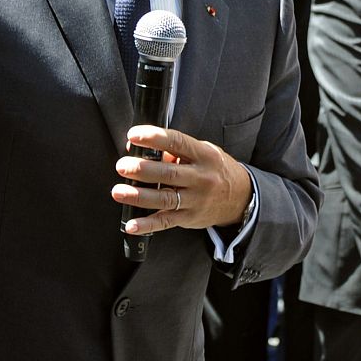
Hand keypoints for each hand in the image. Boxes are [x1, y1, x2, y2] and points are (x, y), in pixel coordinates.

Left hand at [113, 124, 252, 235]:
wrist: (241, 198)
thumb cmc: (216, 170)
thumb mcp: (204, 152)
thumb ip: (176, 150)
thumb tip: (142, 147)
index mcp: (203, 155)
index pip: (177, 142)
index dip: (154, 138)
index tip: (134, 135)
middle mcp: (200, 178)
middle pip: (168, 173)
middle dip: (142, 169)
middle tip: (123, 166)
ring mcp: (195, 200)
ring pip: (164, 199)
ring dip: (139, 196)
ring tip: (119, 192)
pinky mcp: (189, 218)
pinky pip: (165, 222)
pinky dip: (147, 225)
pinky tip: (132, 224)